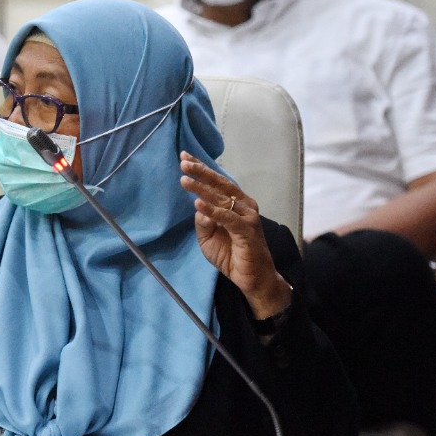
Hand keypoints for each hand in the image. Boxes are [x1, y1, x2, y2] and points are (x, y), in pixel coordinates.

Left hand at [179, 151, 291, 318]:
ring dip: (202, 188)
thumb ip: (203, 221)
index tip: (184, 157)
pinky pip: (227, 218)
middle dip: (201, 172)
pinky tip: (198, 204)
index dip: (201, 169)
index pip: (216, 182)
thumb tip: (197, 206)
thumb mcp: (208, 237)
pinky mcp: (248, 231)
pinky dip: (212, 211)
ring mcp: (247, 217)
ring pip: (222, 198)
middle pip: (220, 184)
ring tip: (185, 180)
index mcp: (234, 203)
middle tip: (183, 162)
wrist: (251, 278)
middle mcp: (243, 205)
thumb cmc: (231, 255)